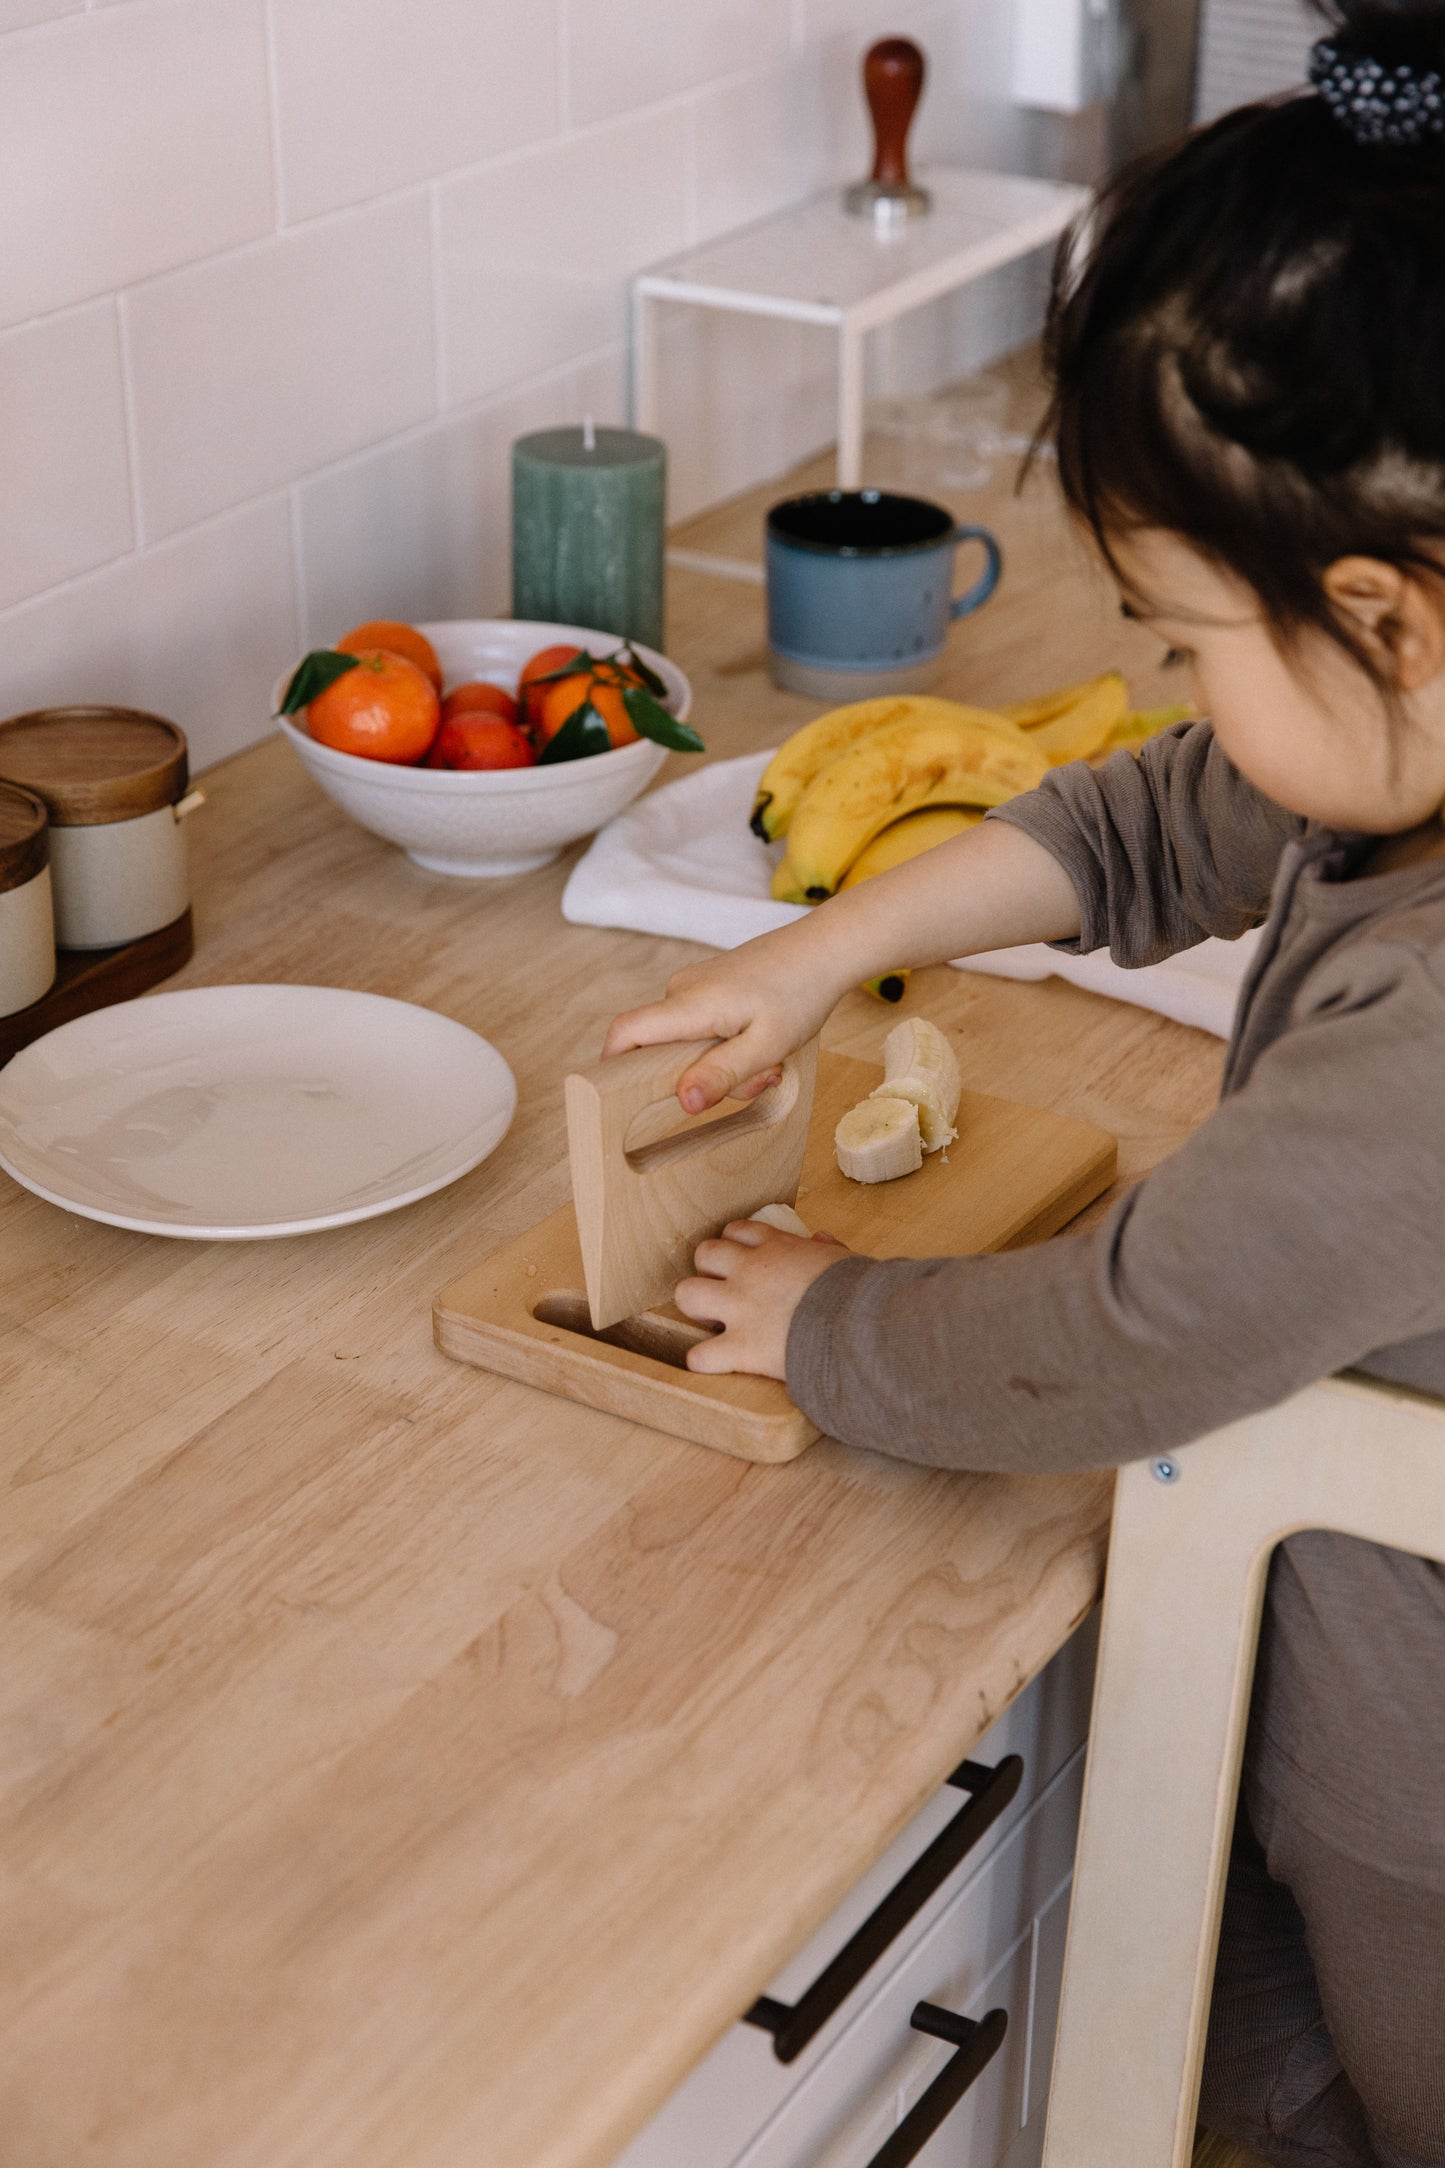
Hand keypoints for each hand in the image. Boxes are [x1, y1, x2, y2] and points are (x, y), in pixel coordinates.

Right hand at [604, 936, 840, 1113]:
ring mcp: (695, 986)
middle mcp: (682, 991)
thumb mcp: (767, 1045)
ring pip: (688, 1042)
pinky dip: (730, 1045)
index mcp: (689, 1004)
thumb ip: (722, 1074)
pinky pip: (704, 1027)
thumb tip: (684, 1101)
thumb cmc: (801, 991)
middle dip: (701, 1077)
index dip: (612, 1065)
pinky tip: (764, 1041)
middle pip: (663, 1049)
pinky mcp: (709, 987)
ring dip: (724, 1063)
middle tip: (755, 1077)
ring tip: (770, 1058)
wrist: (826, 948)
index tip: (621, 1097)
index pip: (626, 1032)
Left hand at [676, 1221, 850, 1378]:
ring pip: (688, 1294)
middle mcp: (751, 1271)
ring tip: (713, 1320)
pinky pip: (701, 1355)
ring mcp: (740, 1308)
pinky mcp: (741, 1346)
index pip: (738, 1231)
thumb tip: (822, 1239)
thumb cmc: (860, 1292)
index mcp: (777, 1247)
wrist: (860, 1325)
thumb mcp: (846, 1261)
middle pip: (705, 1253)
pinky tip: (716, 1363)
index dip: (735, 1245)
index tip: (742, 1259)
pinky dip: (705, 1361)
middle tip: (724, 1288)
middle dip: (709, 1270)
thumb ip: (828, 1249)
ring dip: (697, 1306)